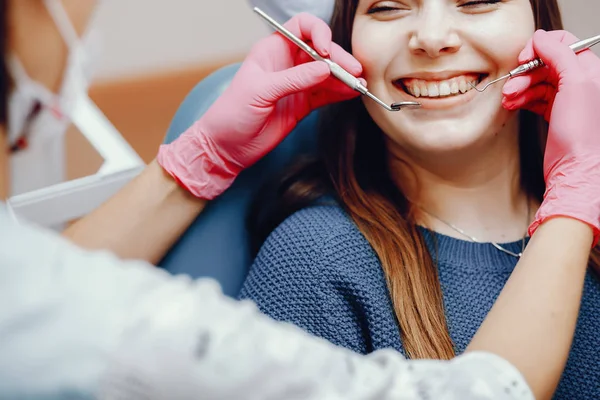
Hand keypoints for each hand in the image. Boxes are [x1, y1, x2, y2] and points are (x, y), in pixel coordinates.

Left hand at [157, 13, 362, 198]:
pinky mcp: (303, 105)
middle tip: (354, 72)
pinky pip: (326, 94)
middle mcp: (287, 64)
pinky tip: (351, 94)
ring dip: (344, 78)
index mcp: (272, 50)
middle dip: (339, 60)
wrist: (227, 147)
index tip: (326, 51)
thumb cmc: (231, 113)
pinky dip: (340, 94)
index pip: (302, 28)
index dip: (318, 33)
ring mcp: (296, 85)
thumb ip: (293, 79)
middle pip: (320, 52)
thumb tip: (324, 68)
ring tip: (359, 85)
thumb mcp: (260, 91)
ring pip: (327, 74)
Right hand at [502, 30, 599, 242]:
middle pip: (546, 64)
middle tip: (510, 84)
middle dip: (524, 73)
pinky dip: (521, 99)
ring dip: (519, 87)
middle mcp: (581, 83)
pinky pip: (534, 98)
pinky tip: (512, 105)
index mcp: (590, 71)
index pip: (563, 44)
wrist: (575, 169)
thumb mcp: (574, 84)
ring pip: (537, 82)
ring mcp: (567, 99)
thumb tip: (541, 37)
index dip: (540, 48)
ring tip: (508, 98)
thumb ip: (559, 55)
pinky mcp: (555, 114)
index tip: (523, 58)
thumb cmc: (581, 133)